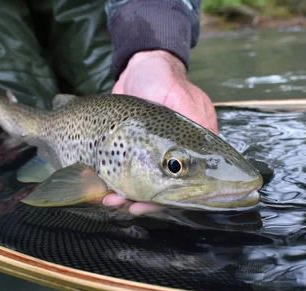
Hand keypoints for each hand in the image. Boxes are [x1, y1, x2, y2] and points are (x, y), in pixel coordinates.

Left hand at [106, 50, 217, 214]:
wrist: (138, 67)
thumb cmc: (163, 79)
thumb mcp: (180, 97)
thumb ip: (192, 120)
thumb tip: (204, 146)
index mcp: (195, 148)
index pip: (187, 184)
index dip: (168, 200)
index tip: (149, 205)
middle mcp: (175, 158)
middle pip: (162, 192)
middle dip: (143, 202)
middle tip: (126, 207)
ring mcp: (152, 158)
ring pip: (140, 189)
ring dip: (124, 198)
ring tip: (108, 201)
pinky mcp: (130, 155)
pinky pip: (123, 178)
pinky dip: (113, 188)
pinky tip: (102, 193)